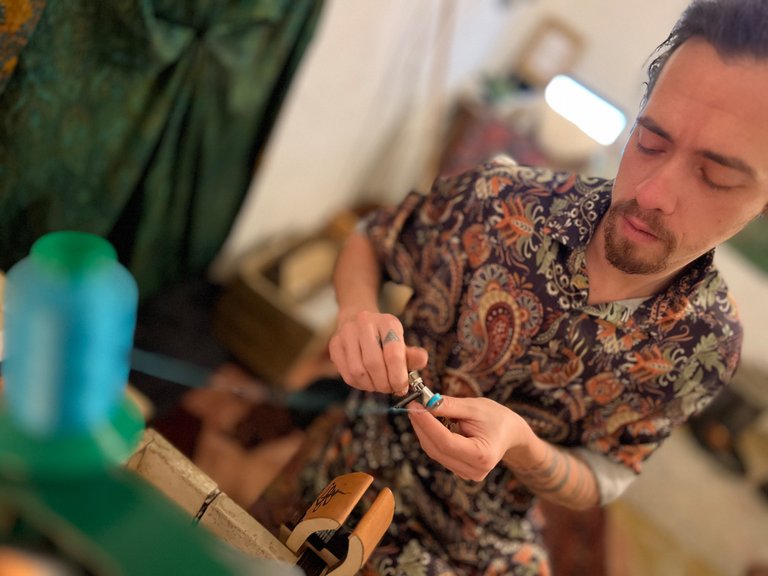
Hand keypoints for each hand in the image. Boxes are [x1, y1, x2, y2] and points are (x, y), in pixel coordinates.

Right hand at [328, 310, 427, 395]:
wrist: (357, 321)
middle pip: (373, 363)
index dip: (398, 375)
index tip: (402, 388)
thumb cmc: (383, 337)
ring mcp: (346, 333)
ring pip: (358, 371)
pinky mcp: (334, 345)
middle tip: (390, 389)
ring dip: (371, 385)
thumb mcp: (401, 342)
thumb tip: (421, 360)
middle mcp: (364, 323)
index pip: (393, 352)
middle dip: (384, 383)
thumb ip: (411, 355)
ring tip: (379, 386)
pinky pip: (347, 374)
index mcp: (387, 321)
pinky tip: (368, 382)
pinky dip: (360, 384)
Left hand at [407, 395, 535, 481]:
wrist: (510, 433)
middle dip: (421, 426)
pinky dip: (431, 437)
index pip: (446, 442)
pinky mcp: (459, 470)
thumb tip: (425, 403)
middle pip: (436, 449)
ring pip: (434, 452)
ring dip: (424, 431)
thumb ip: (450, 406)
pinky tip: (430, 422)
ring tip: (422, 410)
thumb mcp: (475, 407)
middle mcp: (474, 471)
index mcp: (482, 456)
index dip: (427, 424)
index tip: (414, 406)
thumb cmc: (496, 418)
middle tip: (413, 405)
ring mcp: (466, 474)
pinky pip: (438, 453)